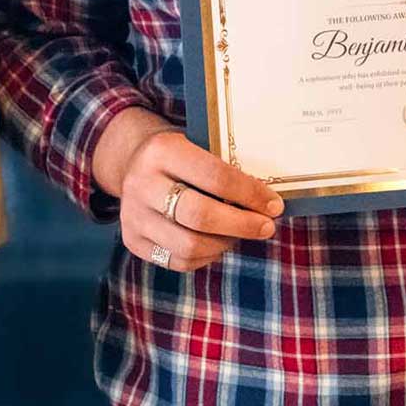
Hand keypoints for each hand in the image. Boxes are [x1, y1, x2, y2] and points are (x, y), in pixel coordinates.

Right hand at [111, 125, 280, 272]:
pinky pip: (178, 261)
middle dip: (241, 225)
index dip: (250, 194)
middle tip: (266, 227)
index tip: (274, 205)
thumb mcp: (196, 145)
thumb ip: (223, 168)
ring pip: (188, 245)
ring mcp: (133, 215)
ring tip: (240, 235)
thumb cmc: (180, 155)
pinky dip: (206, 257)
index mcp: (162, 151)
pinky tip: (218, 243)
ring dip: (224, 244)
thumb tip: (267, 201)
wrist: (132, 163)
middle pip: (200, 216)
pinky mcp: (132, 240)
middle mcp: (142, 183)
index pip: (215, 176)